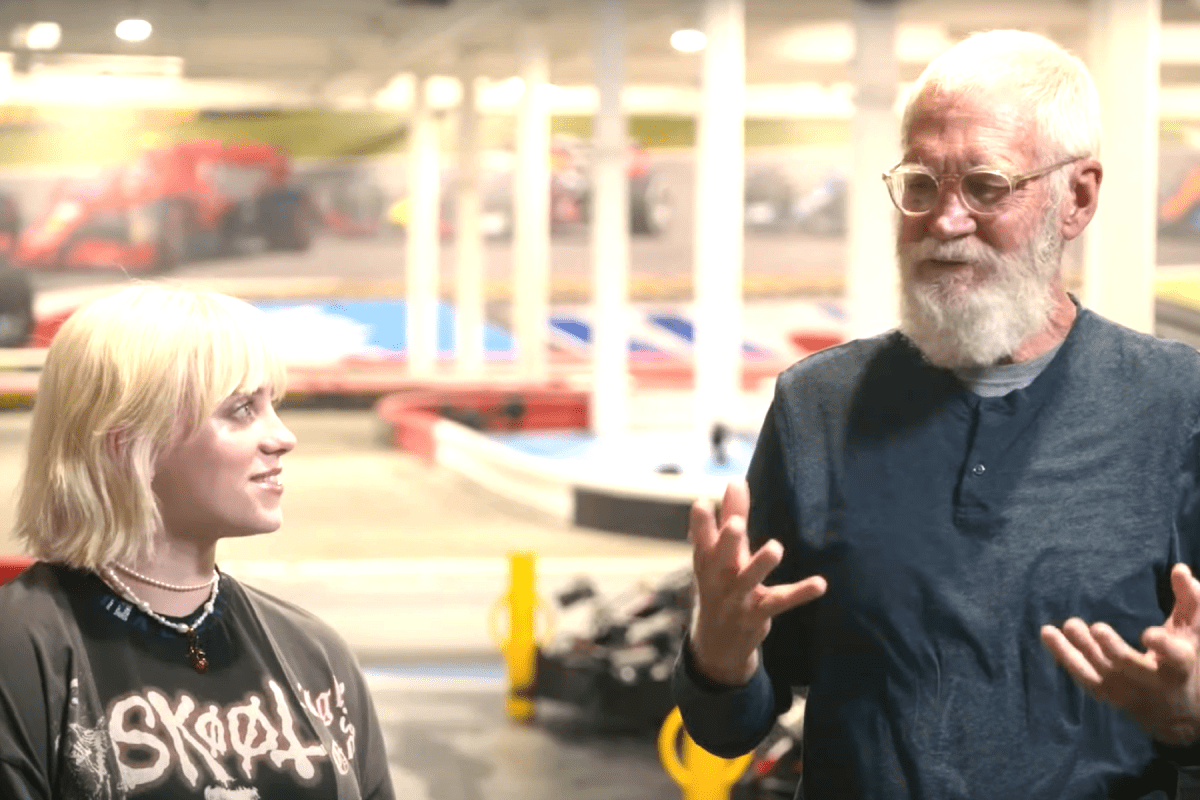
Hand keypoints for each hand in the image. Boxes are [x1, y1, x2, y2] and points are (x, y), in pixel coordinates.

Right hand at [688, 480, 826, 686]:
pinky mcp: (758, 614)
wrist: (717, 642)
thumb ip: (731, 516)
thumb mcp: (723, 554)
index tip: (702, 503)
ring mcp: (737, 599)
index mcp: (707, 562)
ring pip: (748, 581)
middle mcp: (719, 579)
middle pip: (721, 559)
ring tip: (776, 548)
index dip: (700, 524)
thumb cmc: (721, 584)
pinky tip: (820, 584)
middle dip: (727, 542)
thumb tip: (736, 480)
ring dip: (761, 565)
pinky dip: (800, 593)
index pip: (701, 540)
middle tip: (736, 524)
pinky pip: (780, 602)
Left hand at [1041, 563, 1199, 745]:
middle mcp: (1152, 682)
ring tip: (1065, 625)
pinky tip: (1049, 634)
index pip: (1176, 658)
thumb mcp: (1194, 629)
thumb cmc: (1186, 655)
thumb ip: (1192, 598)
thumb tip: (1179, 569)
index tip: (1149, 633)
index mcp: (1179, 665)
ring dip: (1078, 651)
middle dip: (1113, 650)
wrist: (1178, 709)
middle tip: (1097, 628)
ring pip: (1100, 675)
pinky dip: (1065, 657)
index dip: (1164, 647)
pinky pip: (1084, 678)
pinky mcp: (1109, 695)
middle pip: (1130, 669)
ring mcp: (1128, 692)